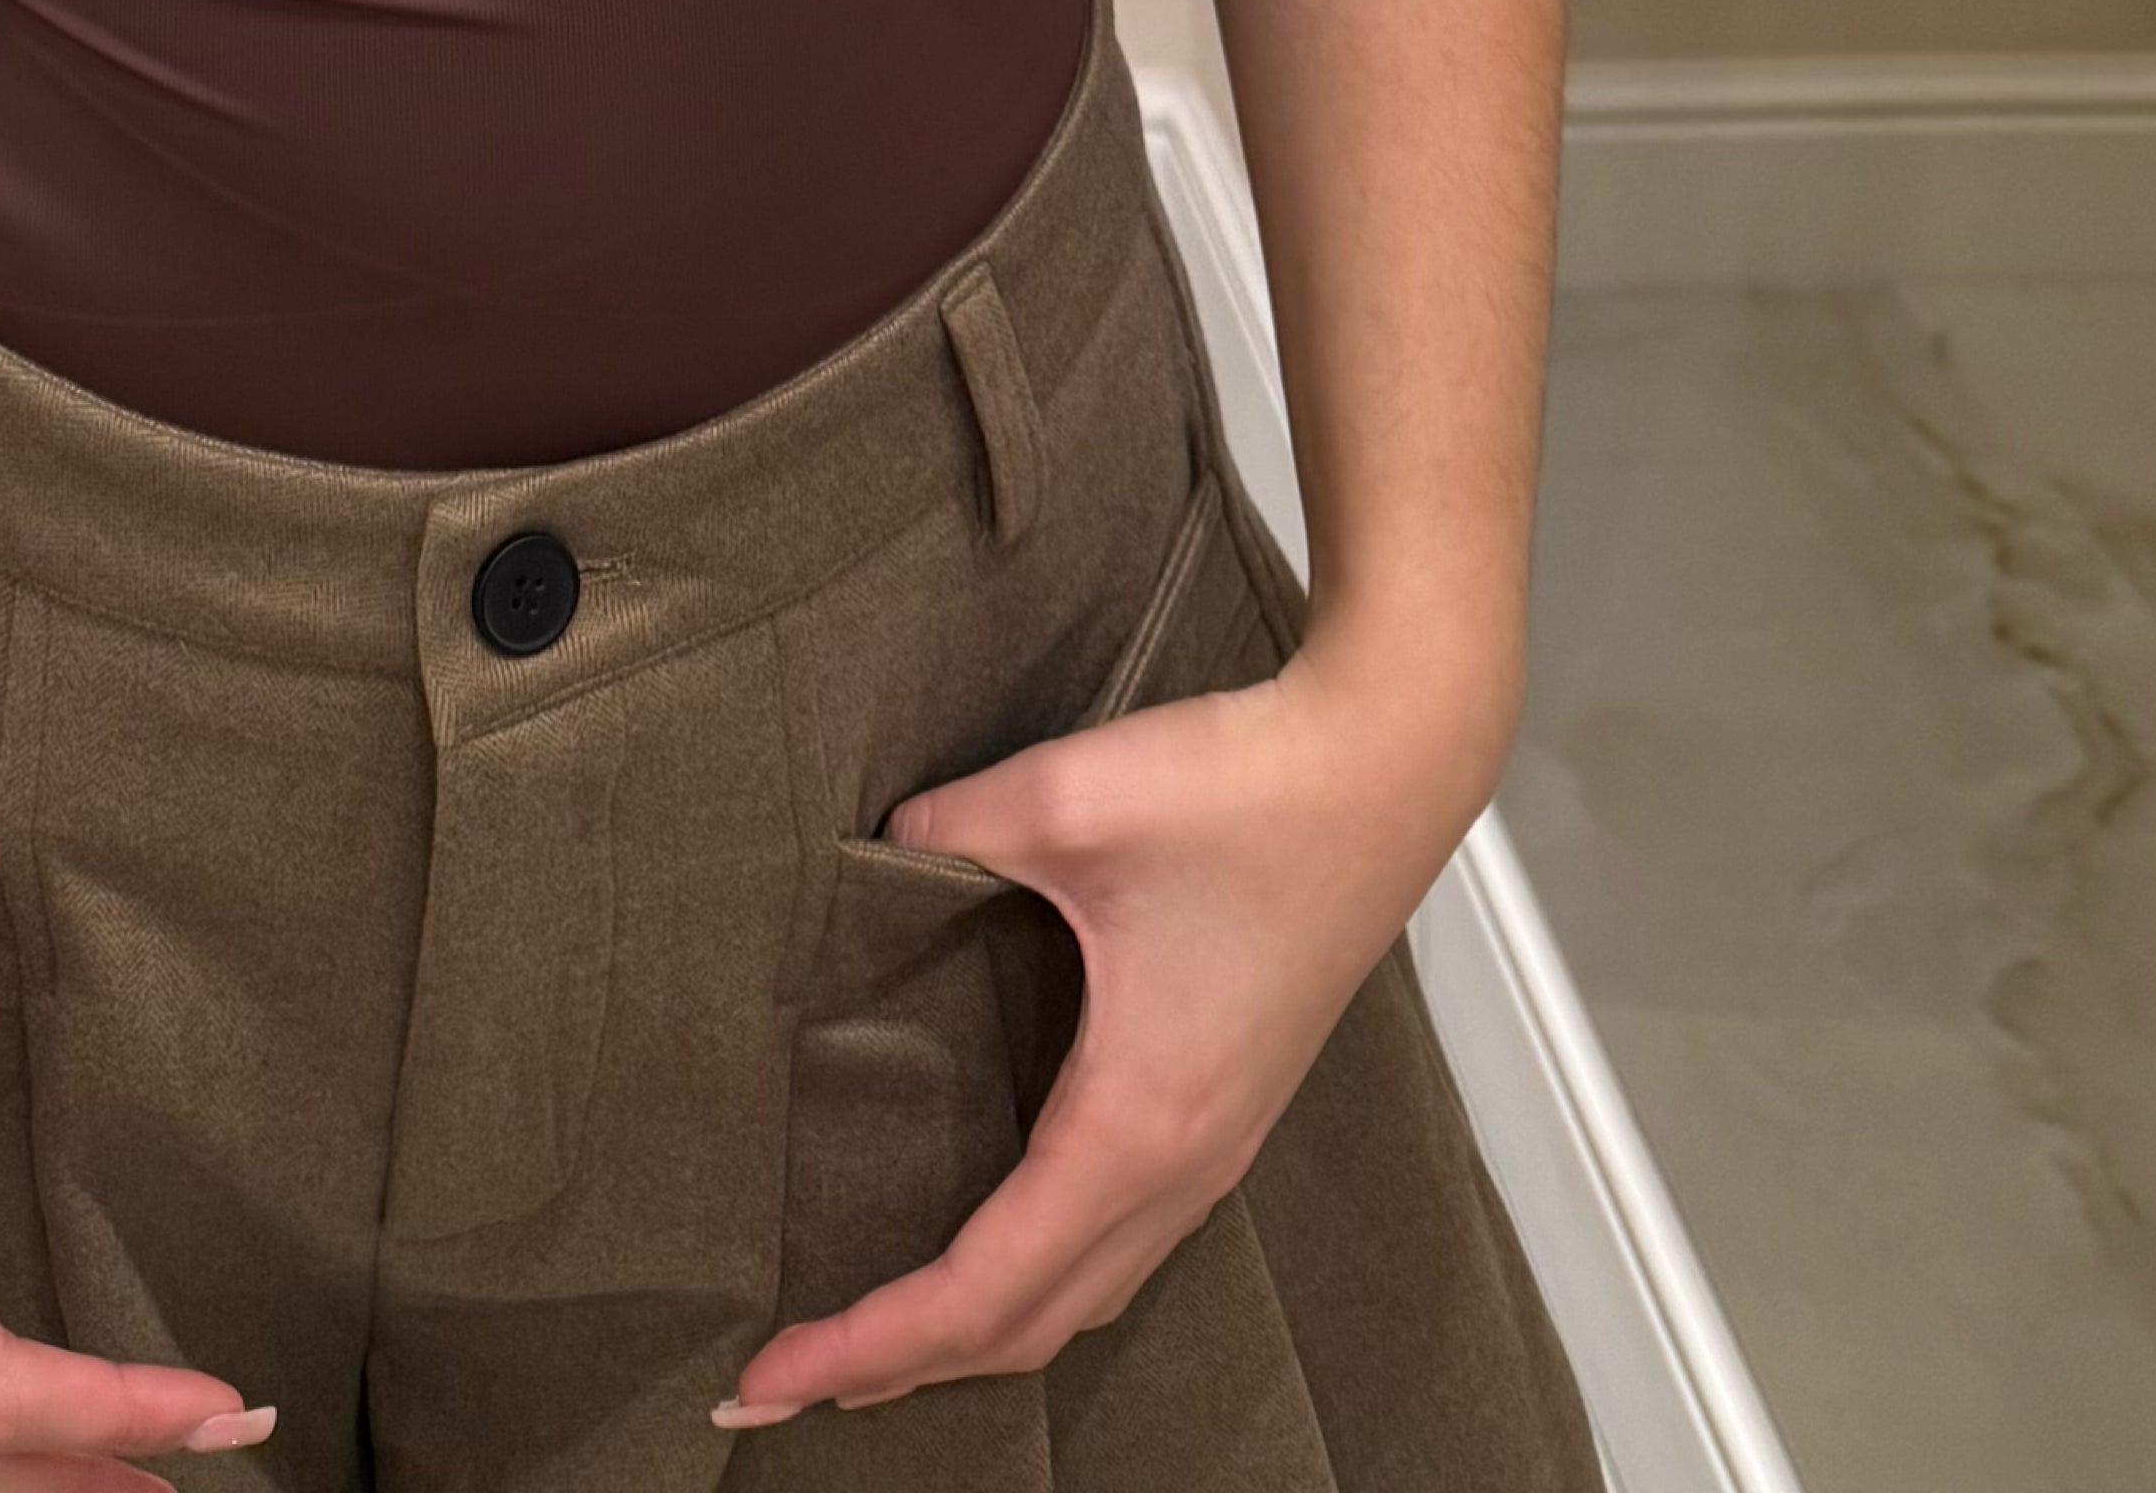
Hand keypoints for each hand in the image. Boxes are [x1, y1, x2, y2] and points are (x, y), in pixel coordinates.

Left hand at [717, 639, 1489, 1425]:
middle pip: (1027, 1325)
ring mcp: (1213, 1146)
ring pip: (1081, 1295)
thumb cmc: (1245, 796)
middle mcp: (1178, 1168)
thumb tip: (881, 849)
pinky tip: (996, 1250)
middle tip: (784, 1387)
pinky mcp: (1225, 1108)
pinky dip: (1036, 1284)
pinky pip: (1117, 1243)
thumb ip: (948, 832)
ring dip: (974, 1337)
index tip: (770, 1380)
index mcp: (1133, 1125)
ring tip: (875, 1344)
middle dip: (903, 1370)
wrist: (1385, 768)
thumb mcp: (1065, 799)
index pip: (981, 1288)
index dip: (871, 1345)